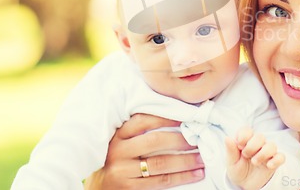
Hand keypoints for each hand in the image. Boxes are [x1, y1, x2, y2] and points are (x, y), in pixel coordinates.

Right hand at [84, 114, 204, 189]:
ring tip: (202, 158)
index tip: (187, 116)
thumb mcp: (120, 142)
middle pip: (155, 141)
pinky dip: (182, 177)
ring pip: (161, 163)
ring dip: (186, 160)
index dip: (167, 117)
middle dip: (181, 139)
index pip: (143, 120)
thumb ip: (138, 131)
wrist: (97, 187)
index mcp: (117, 135)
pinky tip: (196, 174)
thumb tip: (176, 117)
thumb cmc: (115, 160)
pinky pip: (161, 182)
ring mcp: (122, 171)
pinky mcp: (129, 188)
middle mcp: (118, 151)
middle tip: (200, 137)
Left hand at [225, 127, 284, 189]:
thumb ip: (231, 150)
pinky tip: (269, 165)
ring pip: (272, 145)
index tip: (239, 146)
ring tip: (255, 162)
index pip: (247, 130)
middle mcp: (258, 144)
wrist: (245, 185)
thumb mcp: (231, 162)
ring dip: (263, 153)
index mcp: (246, 141)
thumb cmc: (238, 170)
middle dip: (252, 146)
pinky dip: (276, 160)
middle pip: (260, 136)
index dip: (243, 136)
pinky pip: (281, 157)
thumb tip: (227, 138)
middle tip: (246, 155)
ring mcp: (267, 153)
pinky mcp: (274, 162)